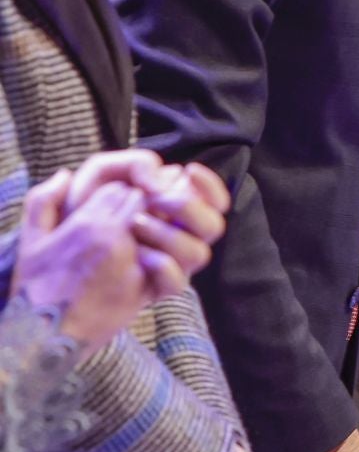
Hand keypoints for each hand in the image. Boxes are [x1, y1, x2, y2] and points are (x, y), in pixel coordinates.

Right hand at [11, 168, 149, 352]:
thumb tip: (66, 174)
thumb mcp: (31, 242)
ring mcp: (131, 264)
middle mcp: (113, 239)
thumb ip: (44, 202)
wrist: (42, 338)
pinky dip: (164, 263)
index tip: (116, 209)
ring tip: (142, 243)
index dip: (121, 195)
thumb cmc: (35, 289)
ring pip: (162, 229)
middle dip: (143, 208)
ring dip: (157, 233)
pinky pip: (169, 265)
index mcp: (86, 224)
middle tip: (135, 222)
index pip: (121, 187)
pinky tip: (148, 267)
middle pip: (146, 205)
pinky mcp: (144, 288)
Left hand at [60, 155, 229, 297]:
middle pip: (212, 225)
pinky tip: (139, 258)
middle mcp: (178, 236)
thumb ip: (132, 163)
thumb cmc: (77, 212)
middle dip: (189, 207)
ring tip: (133, 226)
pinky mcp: (156, 288)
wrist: (51, 255)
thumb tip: (161, 180)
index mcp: (173, 209)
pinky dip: (163, 267)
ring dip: (169, 235)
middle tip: (155, 199)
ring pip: (198, 252)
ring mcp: (170, 263)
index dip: (210, 185)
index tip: (189, 171)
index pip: (214, 199)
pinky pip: (178, 282)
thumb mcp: (98, 174)